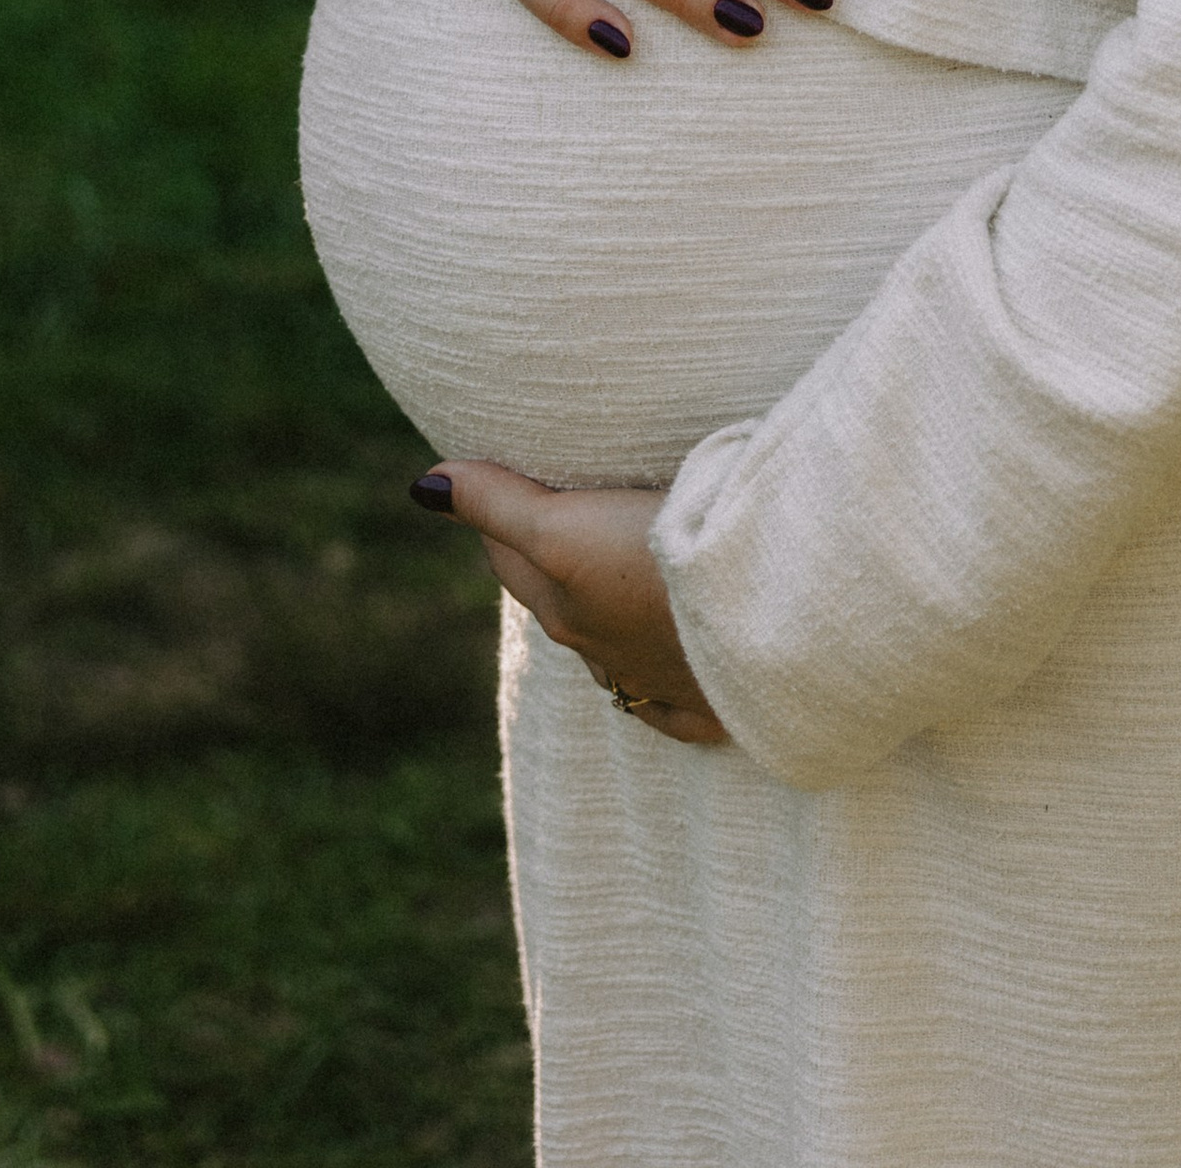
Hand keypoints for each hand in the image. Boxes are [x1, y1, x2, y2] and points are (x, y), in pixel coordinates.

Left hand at [412, 459, 728, 748]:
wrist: (758, 627)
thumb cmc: (652, 569)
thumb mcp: (566, 528)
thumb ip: (500, 505)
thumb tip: (422, 486)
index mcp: (566, 610)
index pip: (512, 556)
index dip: (499, 514)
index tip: (496, 477)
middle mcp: (605, 654)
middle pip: (561, 599)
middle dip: (550, 559)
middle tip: (554, 511)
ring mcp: (663, 681)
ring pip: (616, 648)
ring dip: (609, 611)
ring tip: (615, 573)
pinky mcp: (716, 698)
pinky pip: (677, 702)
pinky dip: (664, 683)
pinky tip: (664, 676)